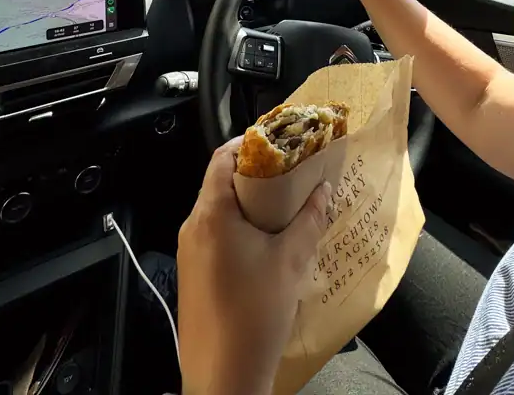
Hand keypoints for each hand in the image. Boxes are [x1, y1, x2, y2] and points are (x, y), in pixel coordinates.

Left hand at [177, 138, 330, 394]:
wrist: (223, 380)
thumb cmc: (254, 315)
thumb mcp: (291, 262)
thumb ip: (309, 220)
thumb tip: (324, 191)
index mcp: (211, 214)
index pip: (223, 157)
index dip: (251, 143)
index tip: (281, 142)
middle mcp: (193, 227)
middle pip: (221, 182)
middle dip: (258, 175)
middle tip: (293, 174)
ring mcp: (190, 252)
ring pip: (220, 210)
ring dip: (251, 204)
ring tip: (287, 208)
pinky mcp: (194, 275)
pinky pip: (216, 236)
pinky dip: (241, 228)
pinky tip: (270, 243)